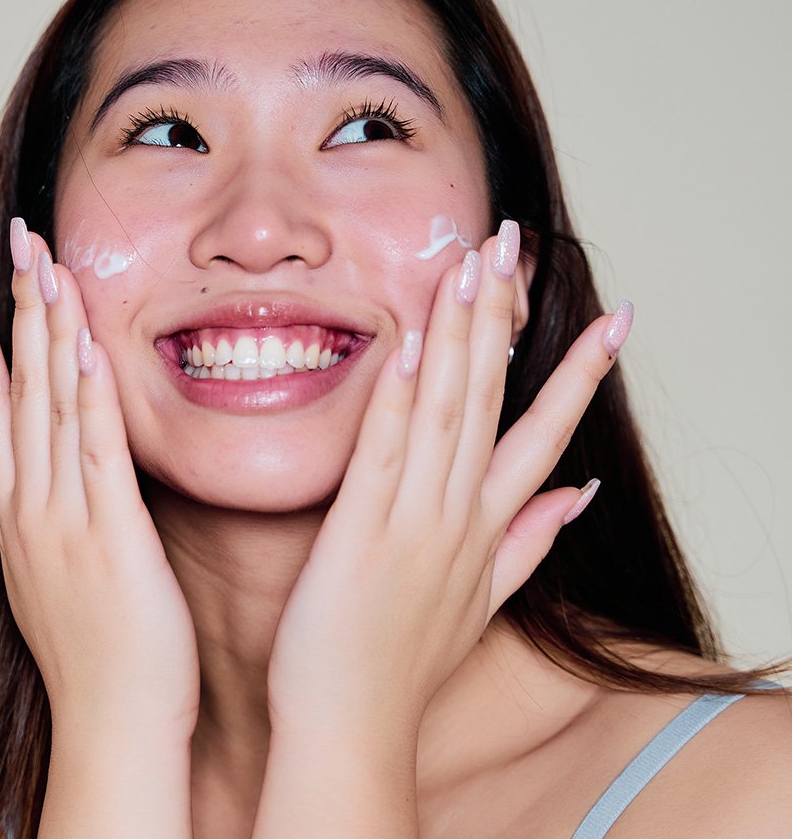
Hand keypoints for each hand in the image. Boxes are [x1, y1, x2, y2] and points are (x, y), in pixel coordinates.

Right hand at [0, 217, 198, 739]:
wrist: (113, 724)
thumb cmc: (97, 652)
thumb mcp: (58, 572)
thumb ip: (59, 513)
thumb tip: (65, 472)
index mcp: (20, 513)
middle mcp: (32, 506)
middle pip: (14, 390)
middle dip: (11, 310)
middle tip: (13, 243)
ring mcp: (66, 518)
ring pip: (51, 406)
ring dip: (48, 331)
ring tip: (44, 266)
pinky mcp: (113, 534)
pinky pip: (99, 450)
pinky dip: (92, 395)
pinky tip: (90, 346)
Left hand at [264, 220, 627, 740]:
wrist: (354, 726)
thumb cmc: (409, 660)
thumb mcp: (487, 601)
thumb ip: (533, 541)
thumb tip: (584, 493)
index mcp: (488, 527)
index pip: (546, 434)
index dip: (580, 373)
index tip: (617, 319)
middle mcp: (460, 514)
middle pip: (494, 400)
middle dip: (506, 318)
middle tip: (516, 245)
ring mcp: (414, 519)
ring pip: (448, 412)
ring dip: (463, 336)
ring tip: (477, 267)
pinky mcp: (361, 530)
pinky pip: (386, 451)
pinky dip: (401, 397)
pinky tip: (412, 342)